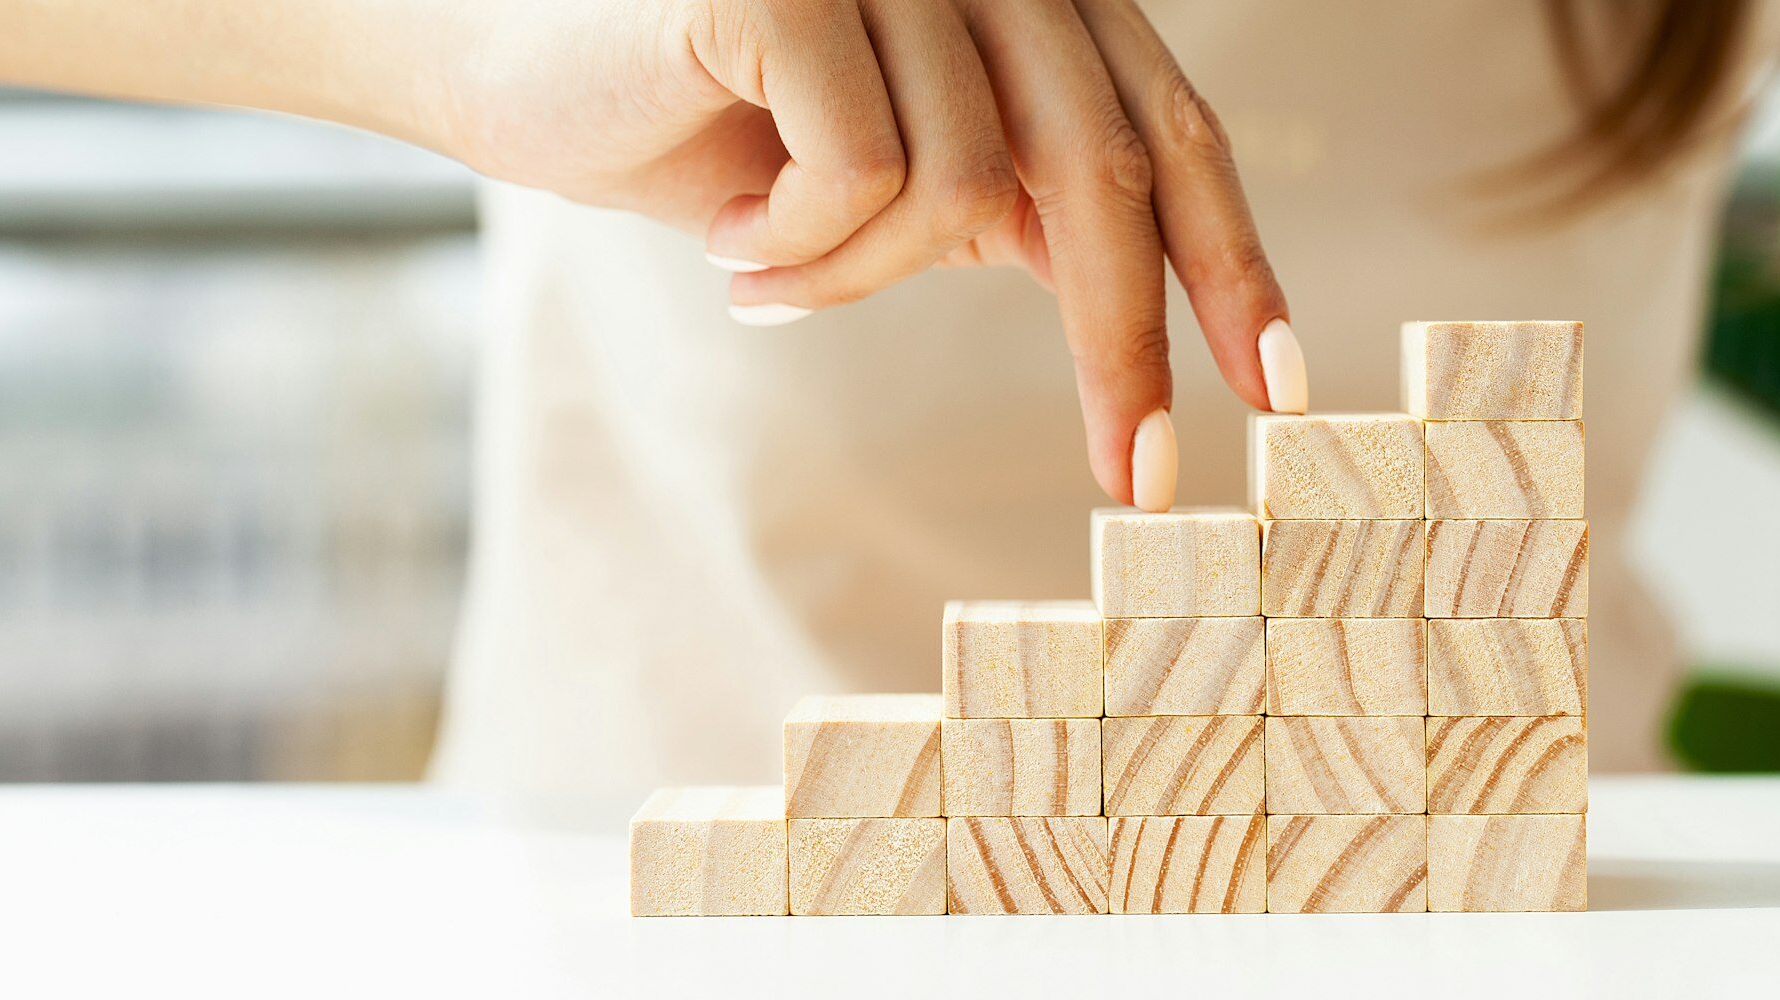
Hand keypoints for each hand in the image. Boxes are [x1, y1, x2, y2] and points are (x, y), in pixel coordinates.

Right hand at [436, 0, 1309, 509]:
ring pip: (963, 187)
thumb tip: (1133, 295)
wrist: (502, 67)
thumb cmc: (694, 129)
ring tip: (760, 270)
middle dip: (1124, 341)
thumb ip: (1000, 203)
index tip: (1277, 387)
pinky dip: (801, 246)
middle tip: (1134, 483)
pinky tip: (725, 235)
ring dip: (857, 277)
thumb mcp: (879, 177)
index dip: (1230, 254)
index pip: (1161, 119)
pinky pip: (866, 172)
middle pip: (1101, 160)